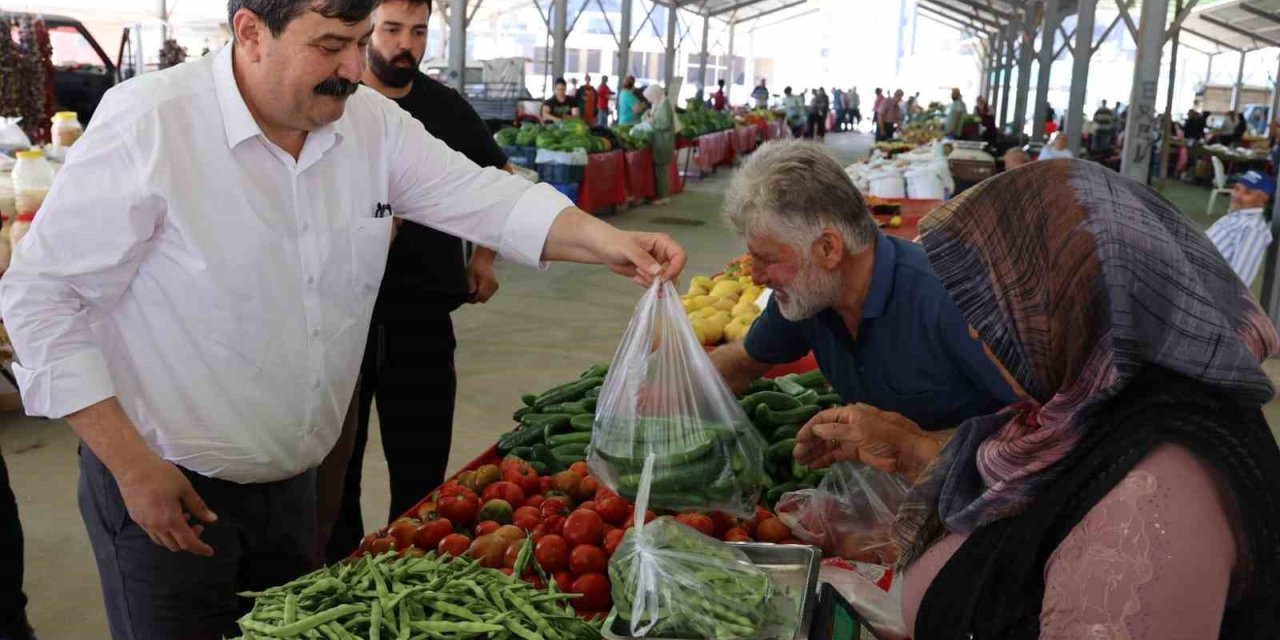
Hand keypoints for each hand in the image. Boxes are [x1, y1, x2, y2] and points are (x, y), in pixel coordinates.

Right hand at [115, 454, 217, 555]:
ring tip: (183, 516)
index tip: (209, 551)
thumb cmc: (161, 475)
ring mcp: (144, 523)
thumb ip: (198, 506)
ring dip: (175, 536)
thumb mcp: (185, 488)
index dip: (199, 548)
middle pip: (175, 545)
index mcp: (170, 519)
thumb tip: (212, 519)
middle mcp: (155, 526)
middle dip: (189, 540)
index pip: (187, 542)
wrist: (132, 467)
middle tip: (197, 524)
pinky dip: (164, 530)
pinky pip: (153, 533)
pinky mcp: (136, 518)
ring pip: (162, 541)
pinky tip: (169, 514)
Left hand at [466, 249, 498, 303]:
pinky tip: (479, 287)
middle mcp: (493, 285)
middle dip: (476, 298)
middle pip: (484, 299)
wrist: (484, 257)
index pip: (480, 297)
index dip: (473, 299)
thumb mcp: (470, 273)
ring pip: (486, 297)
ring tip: (474, 290)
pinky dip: (484, 293)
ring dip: (480, 296)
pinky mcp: (495, 285)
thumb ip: (471, 284)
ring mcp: (495, 286)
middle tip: (469, 295)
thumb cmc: (477, 263)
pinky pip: (489, 294)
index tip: (468, 298)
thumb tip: (471, 293)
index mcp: (487, 282)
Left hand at [603, 229, 685, 285]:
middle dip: (661, 279)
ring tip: (636, 272)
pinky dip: (645, 284)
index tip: (663, 278)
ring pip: (665, 282)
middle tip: (642, 275)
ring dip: (651, 282)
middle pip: (674, 272)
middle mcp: (663, 255)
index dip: (676, 268)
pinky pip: (654, 286)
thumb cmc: (615, 242)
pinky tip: (634, 276)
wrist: (602, 249)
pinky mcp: (649, 276)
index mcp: (663, 243)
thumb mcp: (628, 249)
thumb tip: (659, 272)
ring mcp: (657, 266)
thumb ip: (643, 260)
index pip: (680, 256)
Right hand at [794, 403, 942, 480]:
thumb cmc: (886, 436)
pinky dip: (826, 459)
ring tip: (802, 463)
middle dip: (810, 443)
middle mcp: (849, 424)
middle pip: (824, 432)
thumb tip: (815, 430)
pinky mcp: (857, 452)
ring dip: (815, 452)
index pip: (824, 418)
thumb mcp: (860, 430)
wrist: (909, 453)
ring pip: (829, 444)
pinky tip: (815, 465)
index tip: (797, 440)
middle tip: (796, 455)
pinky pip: (837, 454)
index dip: (809, 428)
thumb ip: (836, 431)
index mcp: (850, 413)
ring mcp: (853, 439)